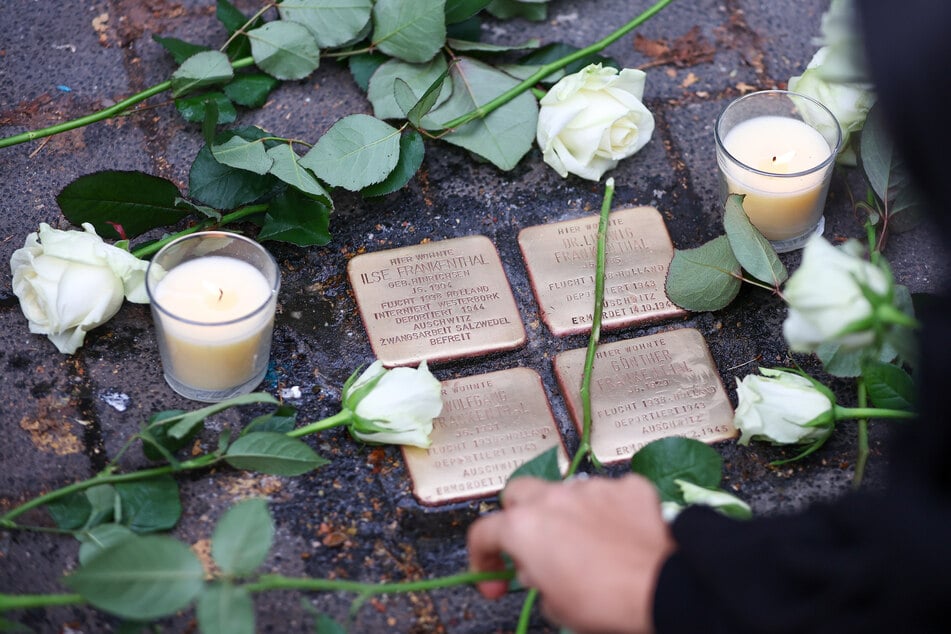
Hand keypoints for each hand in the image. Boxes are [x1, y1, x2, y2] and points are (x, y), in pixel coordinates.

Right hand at [466, 474, 673, 633]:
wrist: (661, 587)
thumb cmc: (605, 601)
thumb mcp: (555, 606)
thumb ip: (538, 581)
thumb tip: (542, 572)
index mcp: (525, 527)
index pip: (484, 532)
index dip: (482, 558)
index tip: (494, 579)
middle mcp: (553, 498)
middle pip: (518, 493)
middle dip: (518, 516)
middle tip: (532, 546)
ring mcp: (591, 487)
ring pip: (566, 492)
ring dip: (566, 514)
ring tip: (586, 545)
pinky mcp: (627, 488)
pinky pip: (609, 494)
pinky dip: (608, 512)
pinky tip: (619, 535)